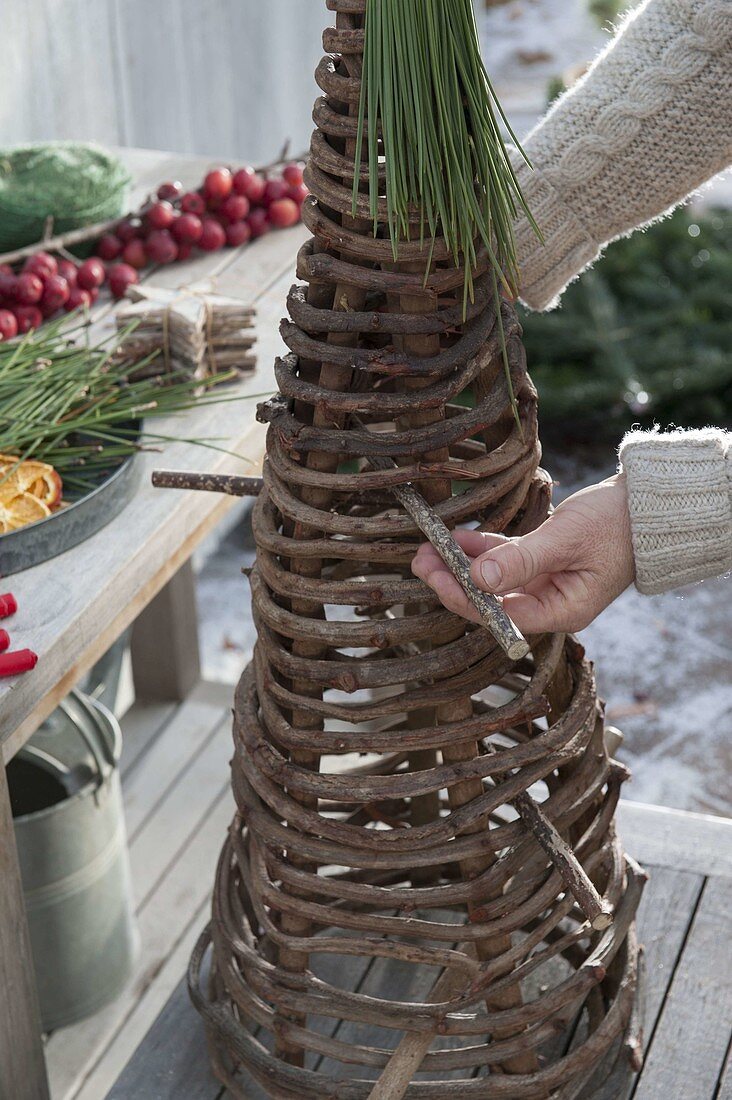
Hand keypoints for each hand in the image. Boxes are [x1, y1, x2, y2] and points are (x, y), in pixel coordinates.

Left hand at [411, 474, 634, 634]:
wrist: (648, 506)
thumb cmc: (616, 525)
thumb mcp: (566, 540)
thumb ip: (522, 560)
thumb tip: (480, 578)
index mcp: (562, 611)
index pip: (502, 616)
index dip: (465, 599)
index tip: (436, 577)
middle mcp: (550, 603)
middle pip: (491, 602)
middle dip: (454, 582)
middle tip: (420, 561)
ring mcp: (545, 583)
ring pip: (493, 580)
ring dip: (461, 565)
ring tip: (427, 549)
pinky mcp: (542, 562)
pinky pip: (504, 560)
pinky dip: (481, 550)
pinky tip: (456, 538)